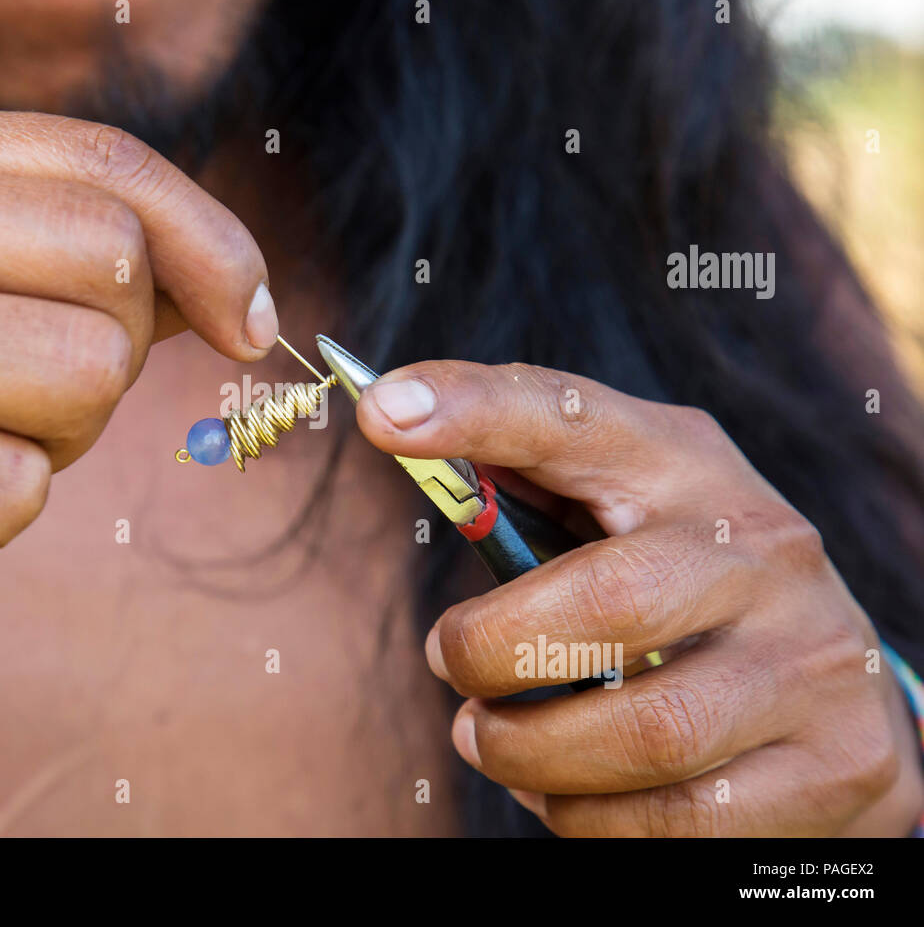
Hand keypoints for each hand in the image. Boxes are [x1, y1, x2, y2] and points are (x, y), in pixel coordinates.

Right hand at [0, 95, 273, 687]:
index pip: (104, 162)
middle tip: (18, 400)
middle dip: (110, 353)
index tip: (248, 319)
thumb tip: (229, 281)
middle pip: (114, 263)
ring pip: (90, 374)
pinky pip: (23, 487)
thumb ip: (65, 256)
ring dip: (58, 438)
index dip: (211, 243)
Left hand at [356, 360, 923, 835]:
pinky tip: (570, 795)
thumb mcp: (618, 519)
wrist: (837, 687)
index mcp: (686, 467)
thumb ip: (526, 488)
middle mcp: (764, 549)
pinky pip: (681, 817)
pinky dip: (592, 819)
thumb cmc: (680, 592)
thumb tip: (399, 430)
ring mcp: (815, 658)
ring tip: (493, 741)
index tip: (383, 412)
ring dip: (531, 753)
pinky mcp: (842, 763)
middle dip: (492, 651)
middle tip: (447, 666)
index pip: (574, 417)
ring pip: (646, 731)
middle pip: (607, 602)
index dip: (476, 407)